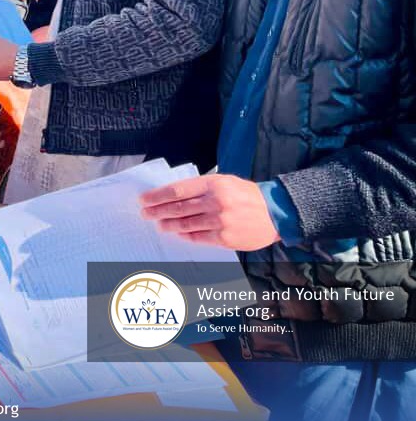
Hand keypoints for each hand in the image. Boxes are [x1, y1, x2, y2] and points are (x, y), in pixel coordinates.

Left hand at [140, 175, 280, 250]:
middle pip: (177, 208)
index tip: (144, 200)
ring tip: (160, 224)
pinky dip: (186, 236)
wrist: (276, 212)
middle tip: (146, 214)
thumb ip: (200, 187)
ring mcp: (220, 221)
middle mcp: (215, 201)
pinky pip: (198, 238)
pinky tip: (178, 234)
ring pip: (185, 224)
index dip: (157, 196)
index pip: (177, 190)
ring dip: (169, 225)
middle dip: (157, 211)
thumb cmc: (246, 195)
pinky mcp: (225, 238)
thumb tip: (172, 195)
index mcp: (213, 184)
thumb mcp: (225, 181)